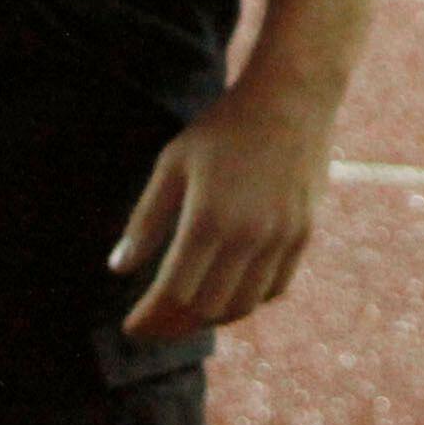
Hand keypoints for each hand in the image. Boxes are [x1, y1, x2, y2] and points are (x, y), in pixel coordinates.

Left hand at [110, 74, 337, 338]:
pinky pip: (275, 288)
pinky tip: (228, 292)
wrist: (292, 97)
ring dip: (211, 318)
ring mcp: (281, 237)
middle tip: (154, 324)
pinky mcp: (304, 233)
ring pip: (243, 306)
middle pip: (206, 308)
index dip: (149, 318)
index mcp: (208, 218)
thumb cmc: (224, 127)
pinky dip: (248, 301)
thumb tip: (119, 269)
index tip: (130, 327)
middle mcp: (248, 235)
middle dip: (173, 325)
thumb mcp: (172, 164)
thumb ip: (146, 221)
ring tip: (187, 313)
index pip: (173, 293)